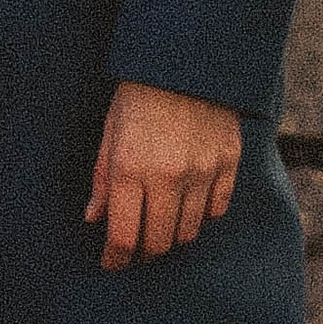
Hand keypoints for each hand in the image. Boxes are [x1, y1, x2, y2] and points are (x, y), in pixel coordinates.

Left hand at [87, 81, 241, 270]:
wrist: (187, 59)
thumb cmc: (139, 94)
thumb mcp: (111, 133)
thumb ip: (102, 180)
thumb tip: (94, 219)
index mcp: (132, 169)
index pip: (125, 237)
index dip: (116, 259)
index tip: (112, 264)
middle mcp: (169, 176)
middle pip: (159, 243)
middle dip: (144, 252)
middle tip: (135, 247)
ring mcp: (203, 172)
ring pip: (189, 232)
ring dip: (172, 235)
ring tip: (161, 224)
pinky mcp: (228, 164)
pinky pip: (216, 210)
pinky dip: (201, 215)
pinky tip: (188, 204)